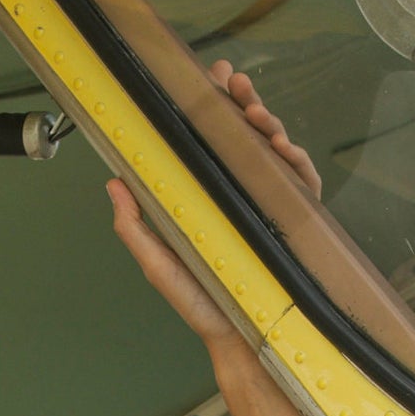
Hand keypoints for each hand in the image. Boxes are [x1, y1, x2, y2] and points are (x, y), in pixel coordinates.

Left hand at [107, 64, 322, 344]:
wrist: (238, 337)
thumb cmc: (199, 303)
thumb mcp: (158, 263)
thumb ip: (135, 227)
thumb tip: (113, 184)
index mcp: (206, 194)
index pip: (209, 140)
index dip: (211, 105)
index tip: (206, 78)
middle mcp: (239, 194)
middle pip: (244, 135)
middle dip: (242, 102)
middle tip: (234, 84)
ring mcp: (268, 205)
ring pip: (273, 150)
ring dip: (269, 124)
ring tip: (257, 114)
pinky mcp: (294, 222)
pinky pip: (302, 183)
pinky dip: (296, 161)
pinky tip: (283, 150)